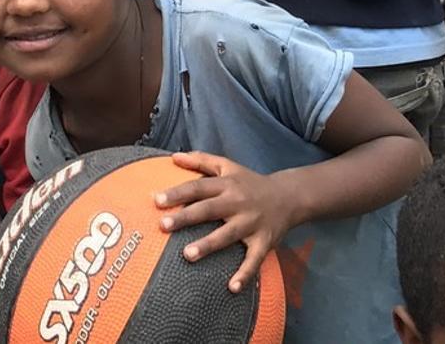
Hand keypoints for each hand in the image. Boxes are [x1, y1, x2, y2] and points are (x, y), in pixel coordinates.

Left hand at [155, 152, 292, 292]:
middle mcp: (238, 202)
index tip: (156, 200)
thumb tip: (173, 156)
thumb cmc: (249, 182)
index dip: (178, 193)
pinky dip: (245, 273)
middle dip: (186, 217)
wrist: (289, 196)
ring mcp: (251, 223)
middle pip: (209, 209)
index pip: (198, 187)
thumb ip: (201, 160)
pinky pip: (254, 259)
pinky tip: (232, 288)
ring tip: (187, 255)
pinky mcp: (264, 241)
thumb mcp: (228, 166)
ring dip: (208, 244)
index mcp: (227, 184)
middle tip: (163, 225)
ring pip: (228, 234)